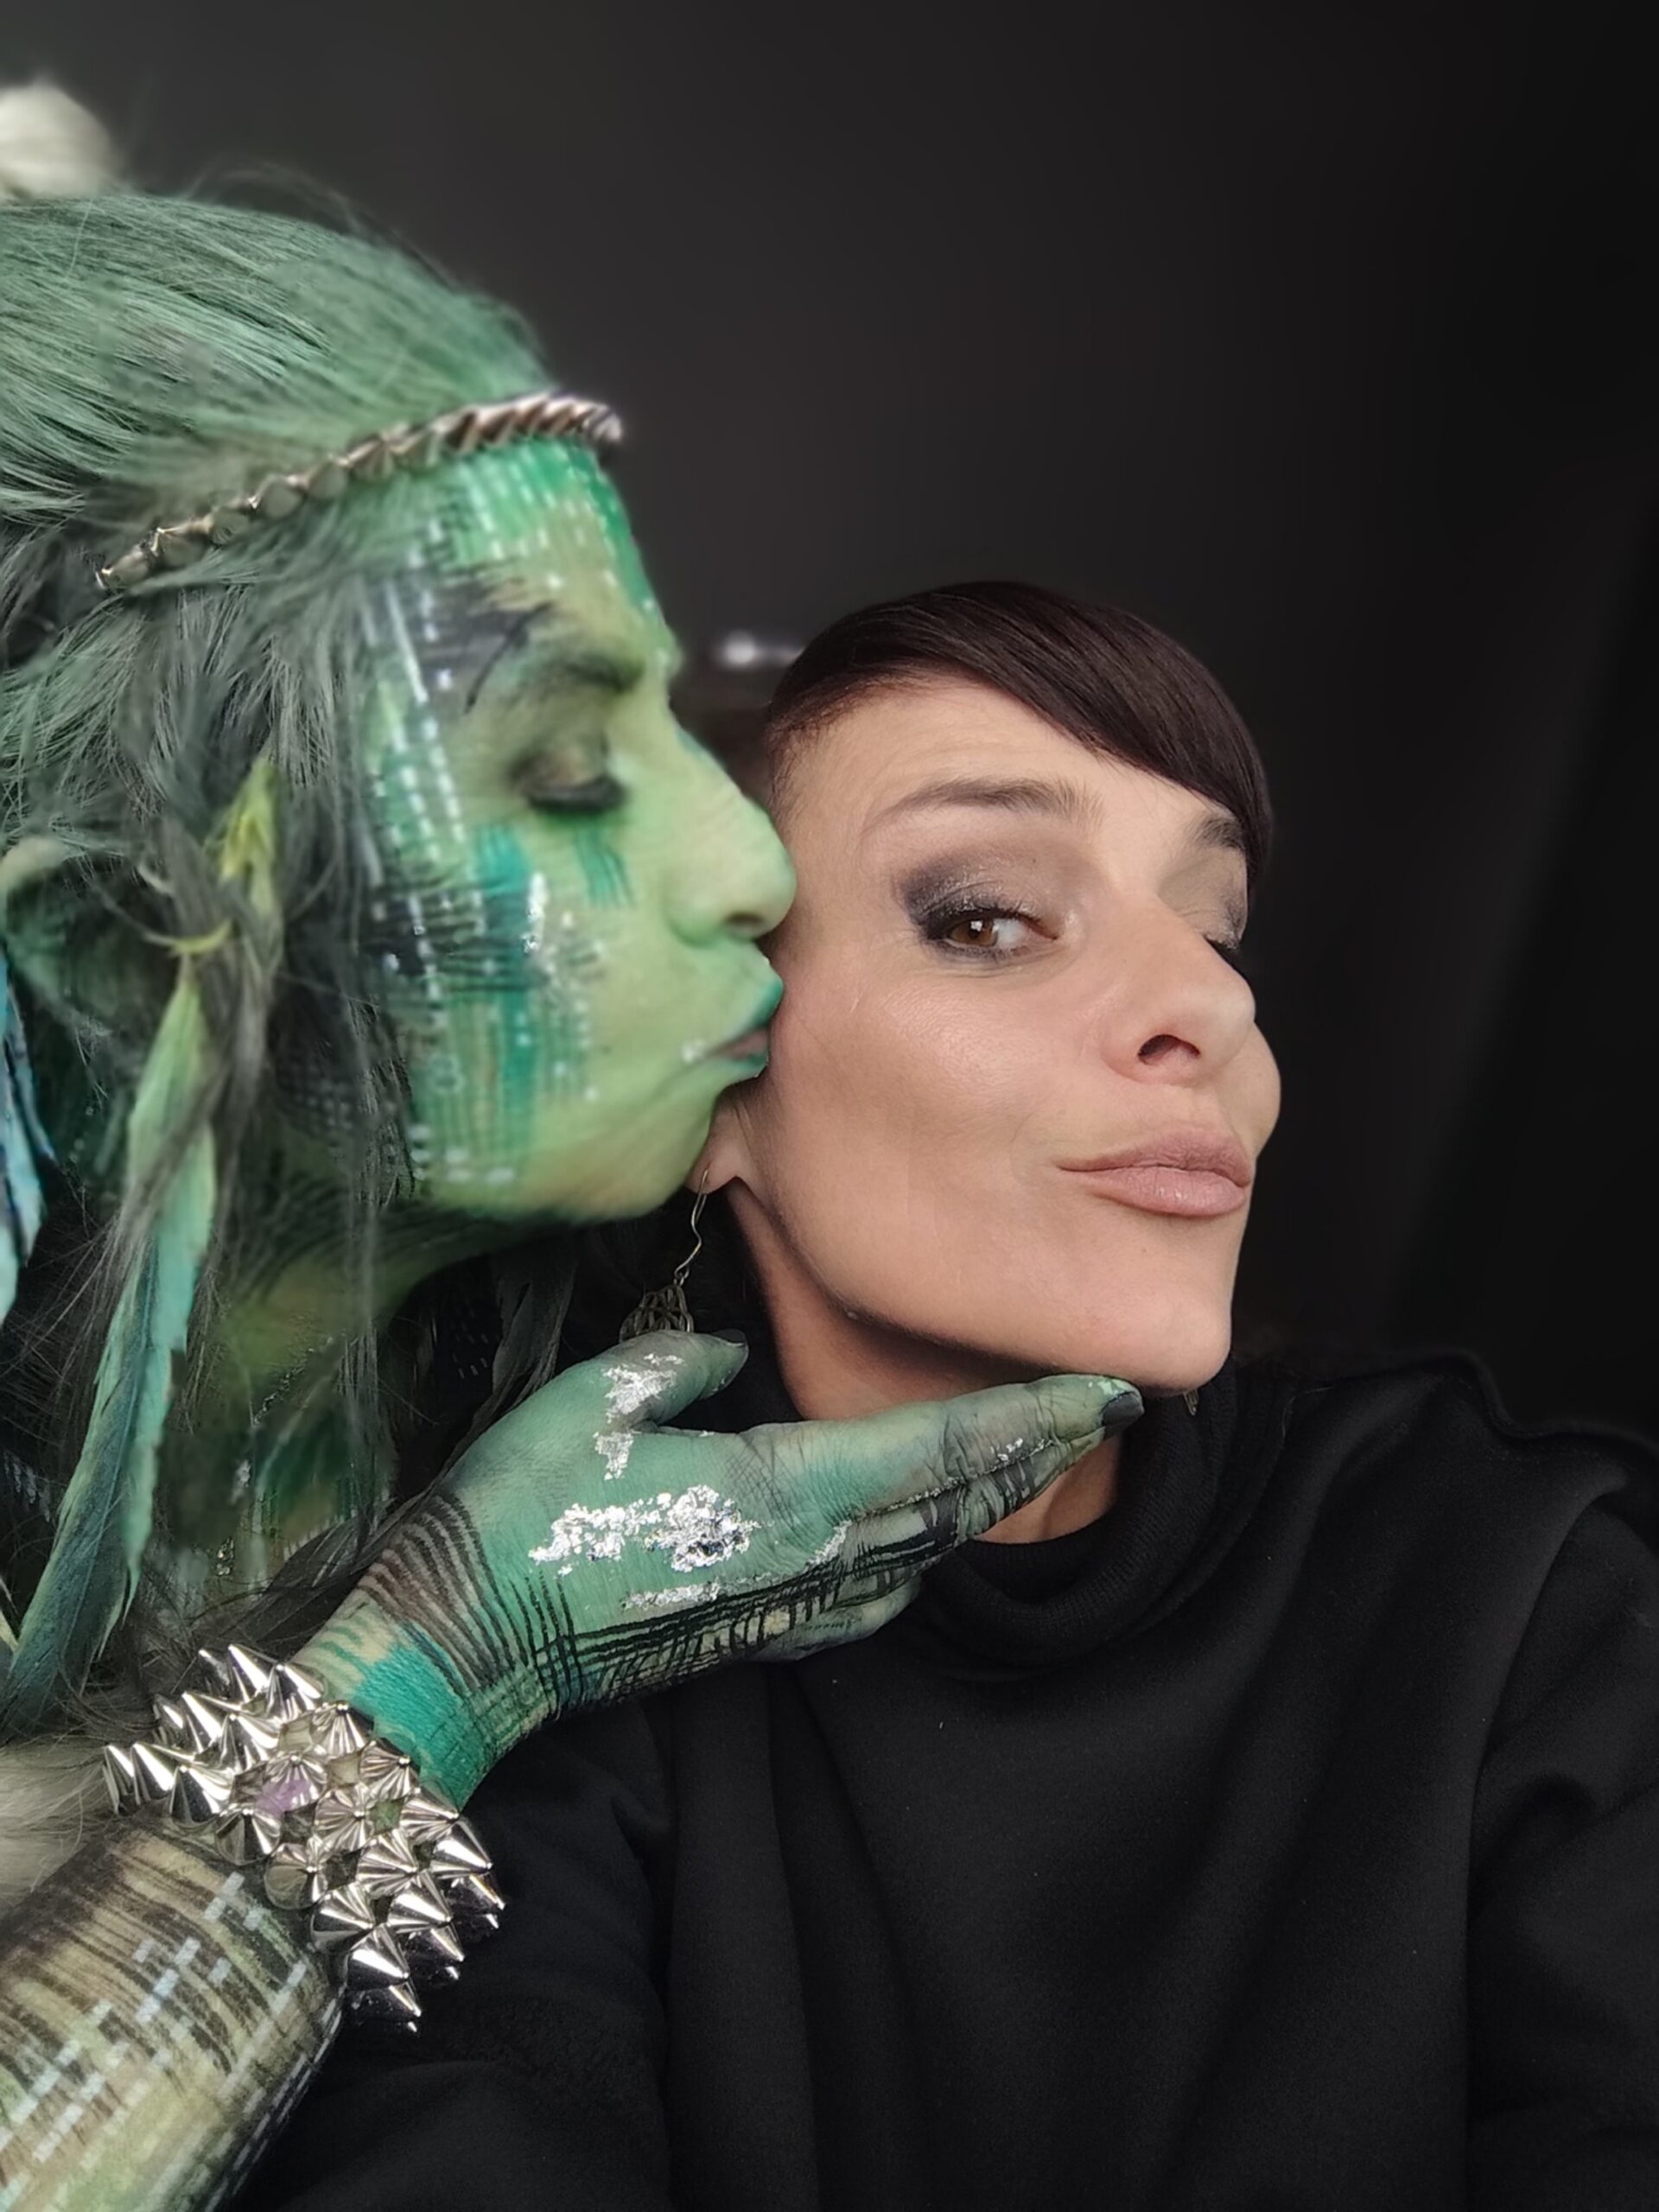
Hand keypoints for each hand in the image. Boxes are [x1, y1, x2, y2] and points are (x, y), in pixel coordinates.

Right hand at [302, 1333, 1138, 1803]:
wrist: (465, 1650)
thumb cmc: (517, 1518)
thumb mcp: (590, 1404)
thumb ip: (676, 1367)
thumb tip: (728, 1355)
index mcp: (778, 1492)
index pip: (935, 1448)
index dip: (1028, 1418)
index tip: (1105, 1389)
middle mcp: (803, 1559)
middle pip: (951, 1506)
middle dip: (1036, 1454)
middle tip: (1110, 1410)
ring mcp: (782, 1609)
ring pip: (921, 1556)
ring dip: (987, 1505)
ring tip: (1037, 1457)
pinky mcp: (754, 1639)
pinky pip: (869, 1602)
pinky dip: (919, 1562)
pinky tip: (925, 1544)